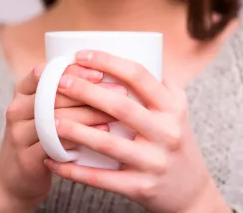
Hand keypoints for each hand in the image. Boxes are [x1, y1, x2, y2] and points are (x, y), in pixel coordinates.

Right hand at [0, 63, 127, 212]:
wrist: (17, 179)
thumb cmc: (41, 136)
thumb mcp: (46, 109)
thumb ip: (66, 92)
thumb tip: (107, 73)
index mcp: (22, 91)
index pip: (44, 72)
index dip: (73, 70)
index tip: (101, 73)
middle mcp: (16, 109)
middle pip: (54, 94)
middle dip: (90, 91)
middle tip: (120, 92)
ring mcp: (19, 135)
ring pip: (57, 118)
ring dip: (90, 113)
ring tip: (115, 113)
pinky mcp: (26, 159)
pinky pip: (56, 144)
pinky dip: (81, 137)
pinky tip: (102, 133)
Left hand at [43, 51, 230, 212]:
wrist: (192, 191)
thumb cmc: (176, 141)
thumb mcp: (177, 110)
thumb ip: (158, 84)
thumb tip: (130, 50)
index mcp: (173, 107)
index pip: (138, 75)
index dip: (108, 62)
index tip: (80, 55)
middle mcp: (167, 132)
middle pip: (120, 106)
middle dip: (86, 91)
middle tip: (59, 81)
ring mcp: (154, 161)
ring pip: (108, 143)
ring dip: (75, 130)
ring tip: (50, 119)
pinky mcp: (141, 187)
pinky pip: (102, 178)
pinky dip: (74, 171)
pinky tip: (52, 160)